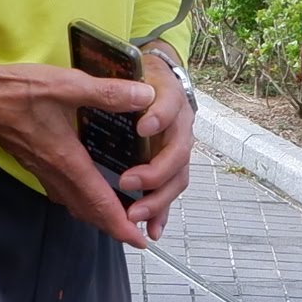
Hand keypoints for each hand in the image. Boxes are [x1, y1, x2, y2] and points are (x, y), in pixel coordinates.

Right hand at [0, 41, 155, 246]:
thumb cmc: (17, 90)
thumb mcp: (67, 85)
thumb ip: (107, 92)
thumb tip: (145, 96)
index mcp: (66, 159)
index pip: (99, 201)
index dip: (121, 223)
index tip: (139, 238)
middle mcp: (53, 171)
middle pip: (87, 211)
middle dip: (113, 226)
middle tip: (136, 232)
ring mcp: (41, 170)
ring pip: (73, 204)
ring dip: (96, 214)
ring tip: (117, 215)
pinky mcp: (33, 163)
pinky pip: (61, 192)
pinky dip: (79, 199)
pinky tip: (86, 190)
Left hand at [117, 49, 194, 236]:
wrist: (155, 80)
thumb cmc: (140, 78)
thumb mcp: (129, 72)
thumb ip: (121, 84)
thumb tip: (136, 94)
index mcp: (171, 99)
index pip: (169, 106)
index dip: (159, 117)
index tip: (143, 127)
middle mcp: (180, 127)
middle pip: (178, 155)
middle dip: (156, 173)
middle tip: (129, 182)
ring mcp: (178, 149)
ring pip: (177, 178)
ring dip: (158, 200)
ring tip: (136, 216)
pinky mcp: (170, 167)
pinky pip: (169, 192)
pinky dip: (162, 213)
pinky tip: (152, 230)